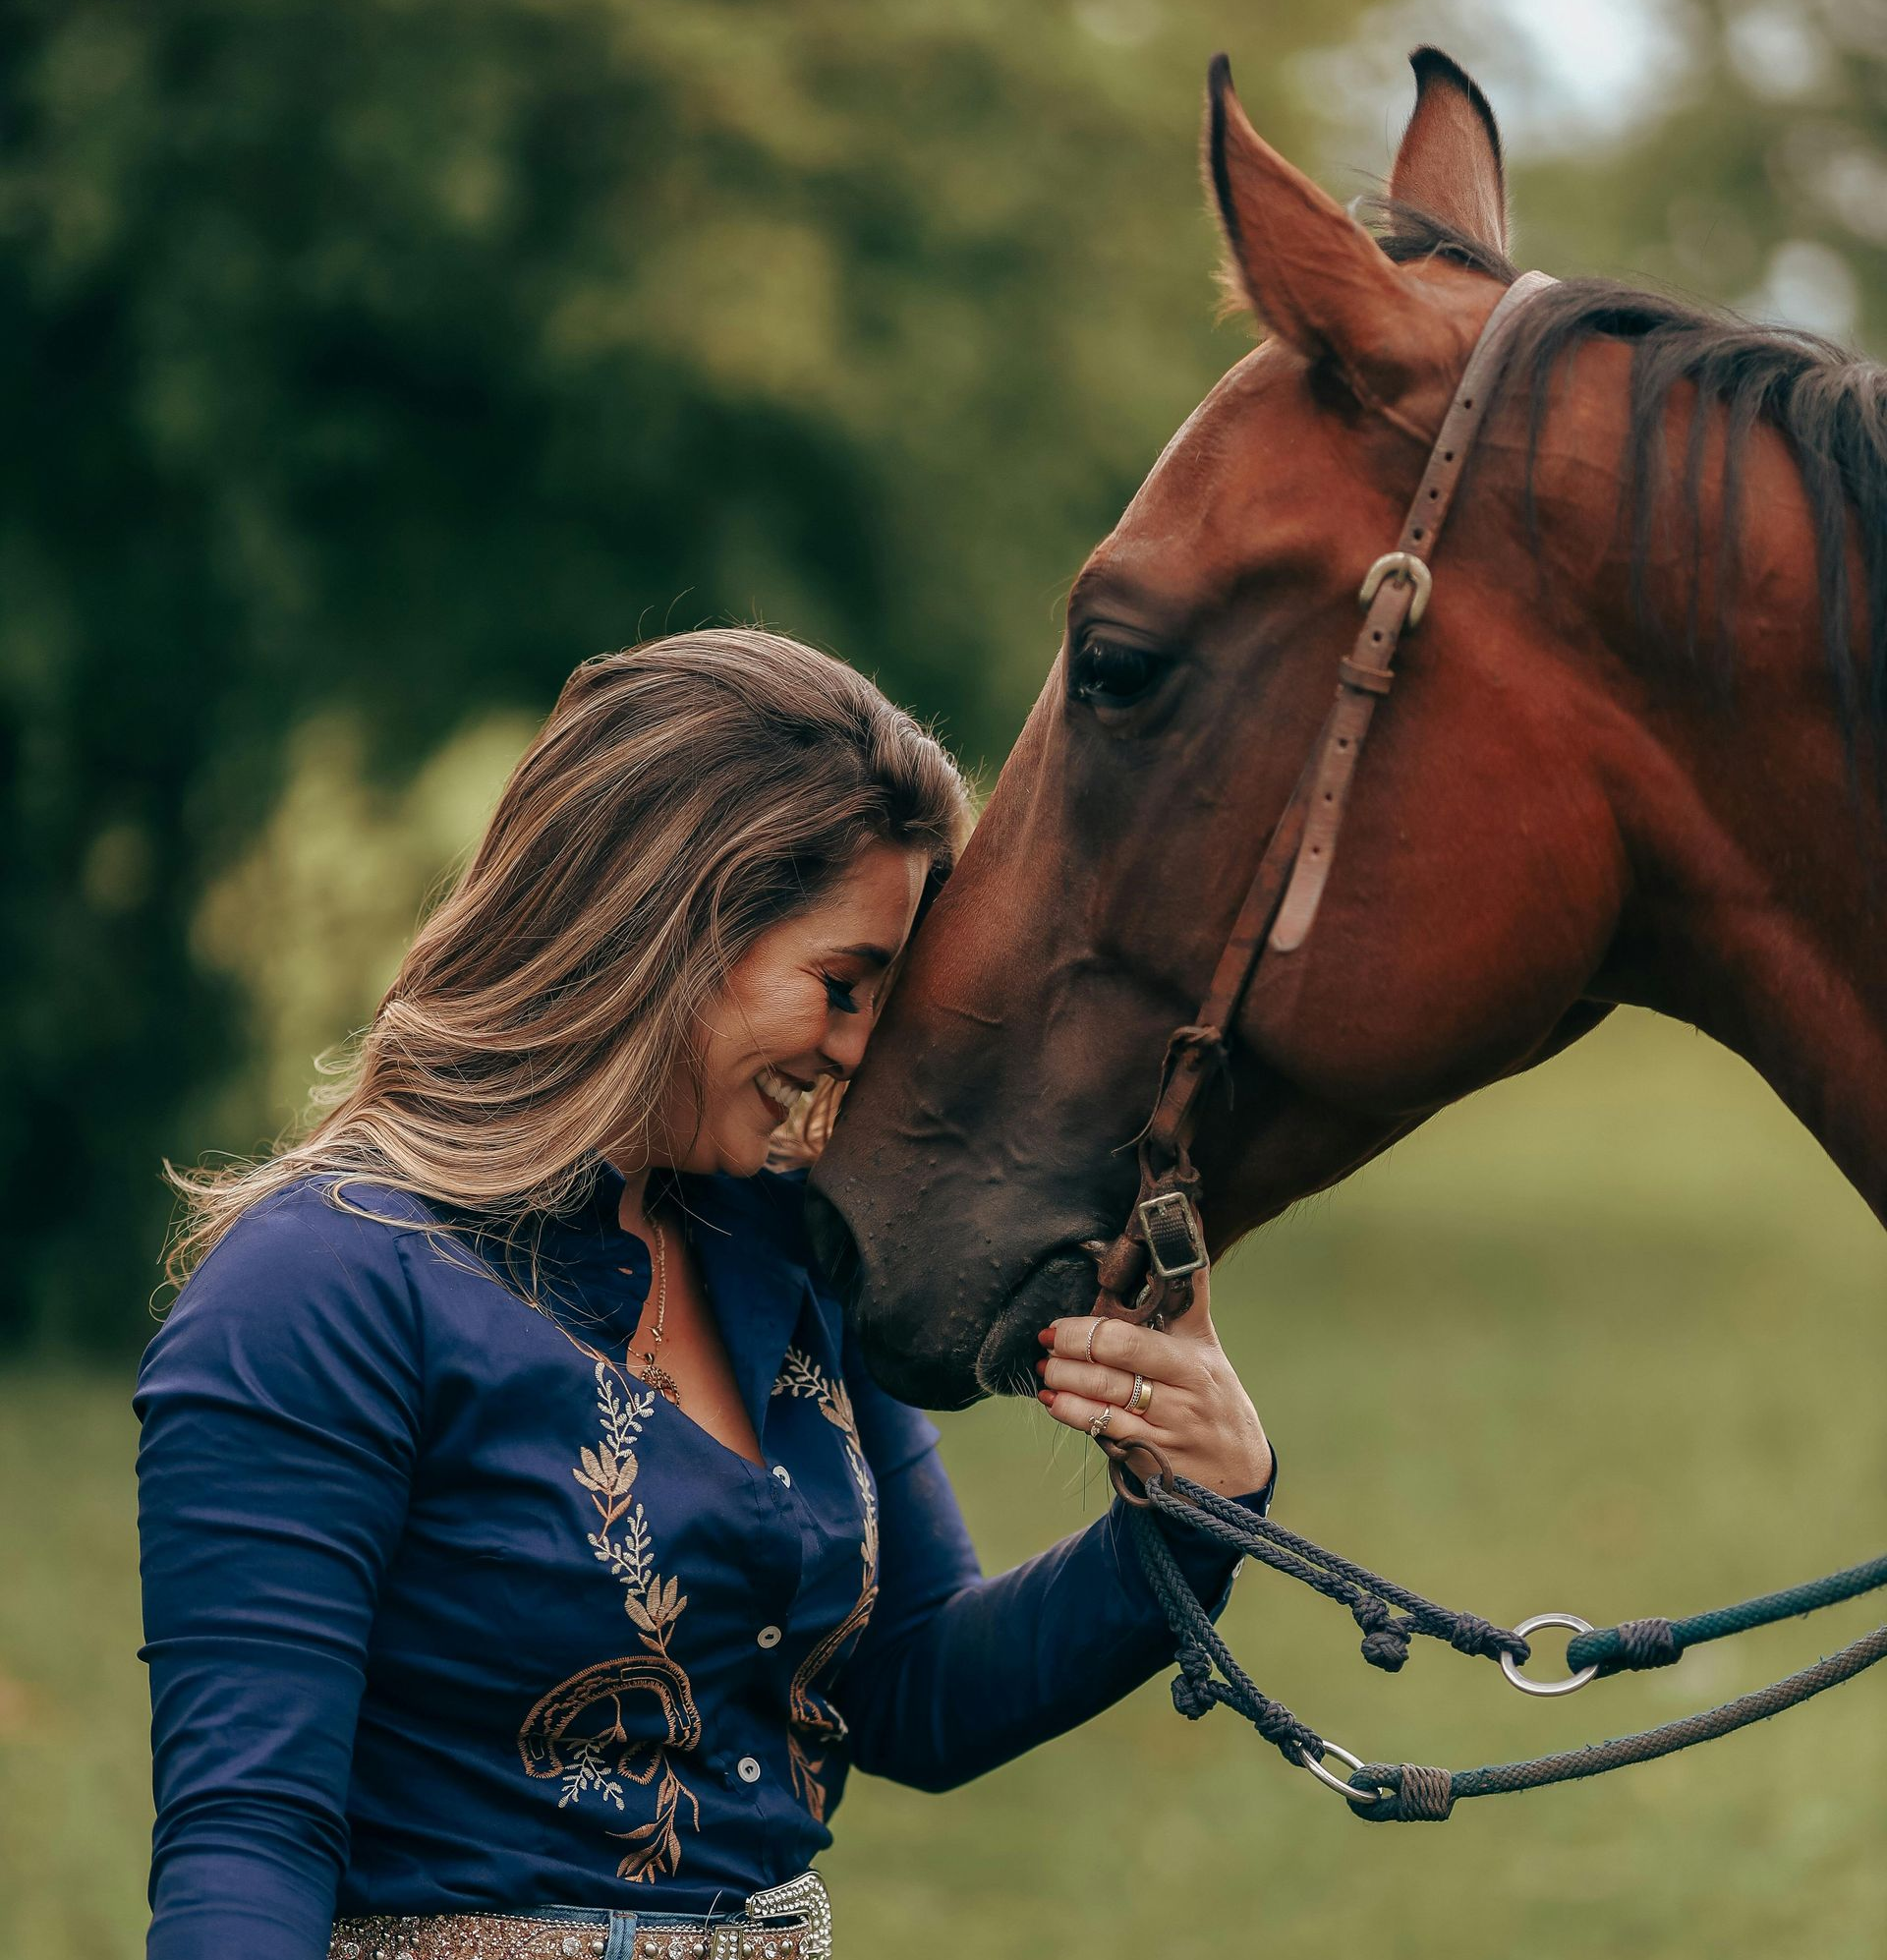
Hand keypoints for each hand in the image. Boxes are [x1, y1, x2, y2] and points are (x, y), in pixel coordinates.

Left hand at [1035, 1265, 1272, 1498]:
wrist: (1238, 1471)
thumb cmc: (1217, 1396)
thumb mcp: (1208, 1347)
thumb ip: (1191, 1296)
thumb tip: (1189, 1230)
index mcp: (1193, 1362)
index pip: (1132, 1340)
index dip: (1087, 1331)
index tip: (1059, 1324)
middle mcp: (1181, 1396)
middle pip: (1112, 1369)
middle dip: (1070, 1354)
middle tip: (1046, 1343)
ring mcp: (1165, 1431)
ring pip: (1102, 1401)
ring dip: (1064, 1383)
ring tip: (1045, 1371)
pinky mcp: (1150, 1459)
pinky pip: (1103, 1433)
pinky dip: (1073, 1415)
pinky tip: (1055, 1403)